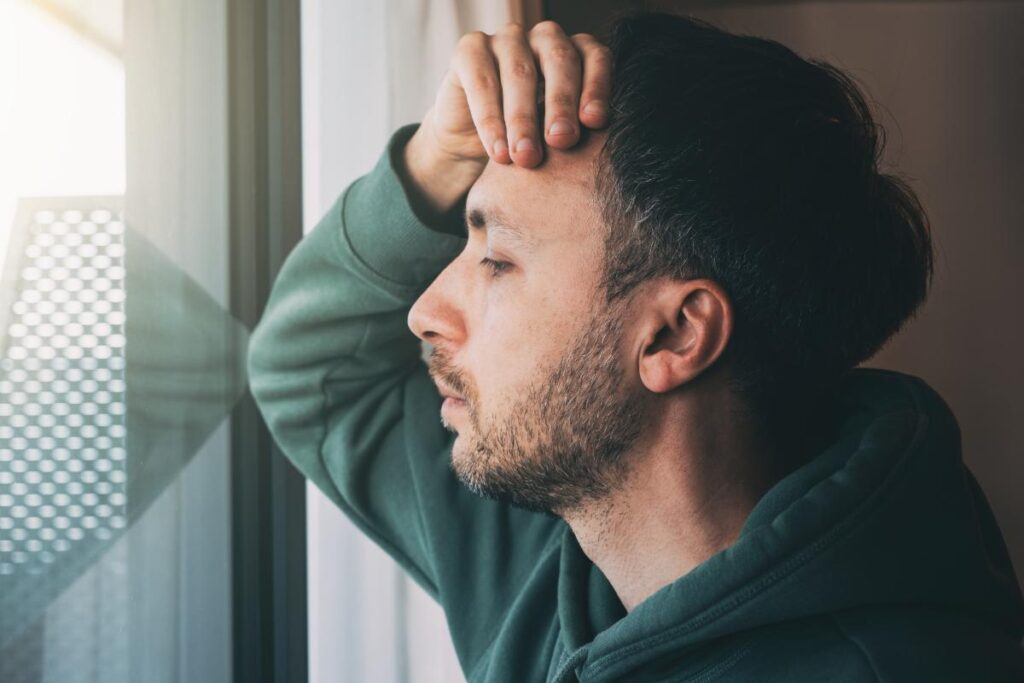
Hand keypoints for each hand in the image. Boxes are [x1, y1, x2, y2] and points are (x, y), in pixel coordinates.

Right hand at [425, 20, 611, 167]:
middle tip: (562, 141)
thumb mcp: (558, 136)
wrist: (474, 147)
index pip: (595, 57)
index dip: (597, 86)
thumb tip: (601, 141)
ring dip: (524, 118)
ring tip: (526, 157)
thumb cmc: (529, 140)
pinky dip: (490, 121)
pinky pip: (482, 82)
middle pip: (559, 60)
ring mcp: (506, 40)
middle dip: (562, 104)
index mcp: (576, 53)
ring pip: (520, 72)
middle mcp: (544, 38)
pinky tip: (499, 152)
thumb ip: (578, 130)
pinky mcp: (470, 51)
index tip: (595, 123)